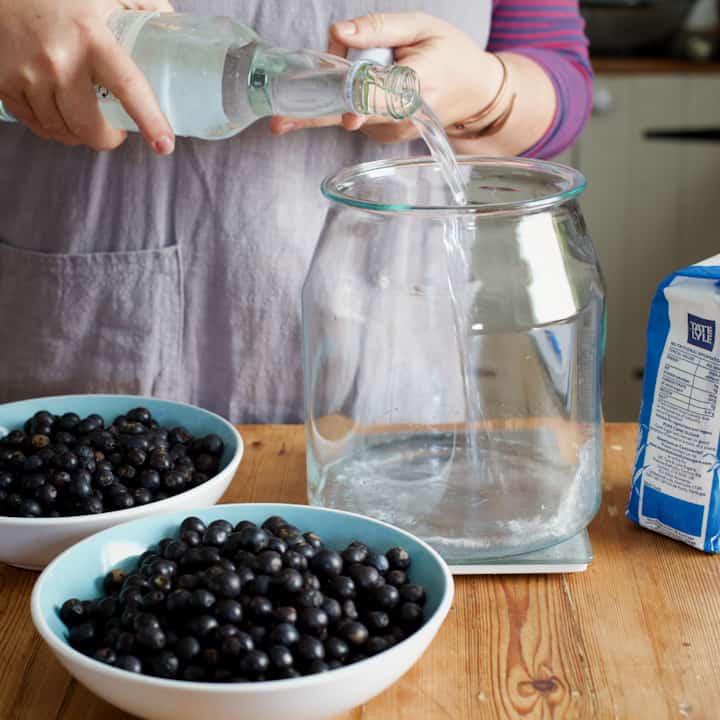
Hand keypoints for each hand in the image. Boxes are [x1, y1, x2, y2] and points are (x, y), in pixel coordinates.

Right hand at [0, 0, 174, 152]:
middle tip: (114, 130)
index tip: (164, 144)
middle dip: (107, 138)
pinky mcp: (4, 83)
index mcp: (91, 37)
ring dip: (78, 133)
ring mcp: (27, 74)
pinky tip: (59, 112)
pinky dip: (52, 127)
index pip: (128, 88)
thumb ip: (143, 9)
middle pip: (89, 126)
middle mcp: (58, 60)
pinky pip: (36, 125)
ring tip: (85, 118)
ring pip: (62, 131)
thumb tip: (172, 31)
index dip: (149, 120)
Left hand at [270, 12, 502, 143]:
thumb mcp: (422, 26)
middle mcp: (401, 116)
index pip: (375, 94)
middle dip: (314, 111)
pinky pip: (353, 116)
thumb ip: (379, 28)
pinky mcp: (383, 136)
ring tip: (366, 67)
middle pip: (348, 113)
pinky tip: (366, 86)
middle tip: (279, 124)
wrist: (473, 94)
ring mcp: (391, 131)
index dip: (349, 98)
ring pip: (346, 111)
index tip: (329, 108)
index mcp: (417, 85)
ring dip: (338, 89)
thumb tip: (337, 33)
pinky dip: (348, 99)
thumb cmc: (449, 54)